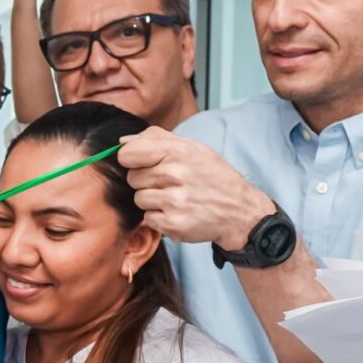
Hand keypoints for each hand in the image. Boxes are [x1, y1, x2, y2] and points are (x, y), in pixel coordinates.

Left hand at [118, 128, 277, 248]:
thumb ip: (157, 138)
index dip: (131, 159)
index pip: (128, 153)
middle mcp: (175, 175)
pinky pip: (147, 218)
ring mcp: (174, 201)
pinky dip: (159, 217)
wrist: (240, 210)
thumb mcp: (193, 148)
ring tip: (175, 198)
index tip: (142, 163)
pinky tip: (177, 212)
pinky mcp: (173, 223)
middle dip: (146, 181)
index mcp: (178, 151)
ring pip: (138, 199)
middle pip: (132, 178)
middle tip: (170, 183)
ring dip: (152, 200)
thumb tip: (123, 141)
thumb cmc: (214, 176)